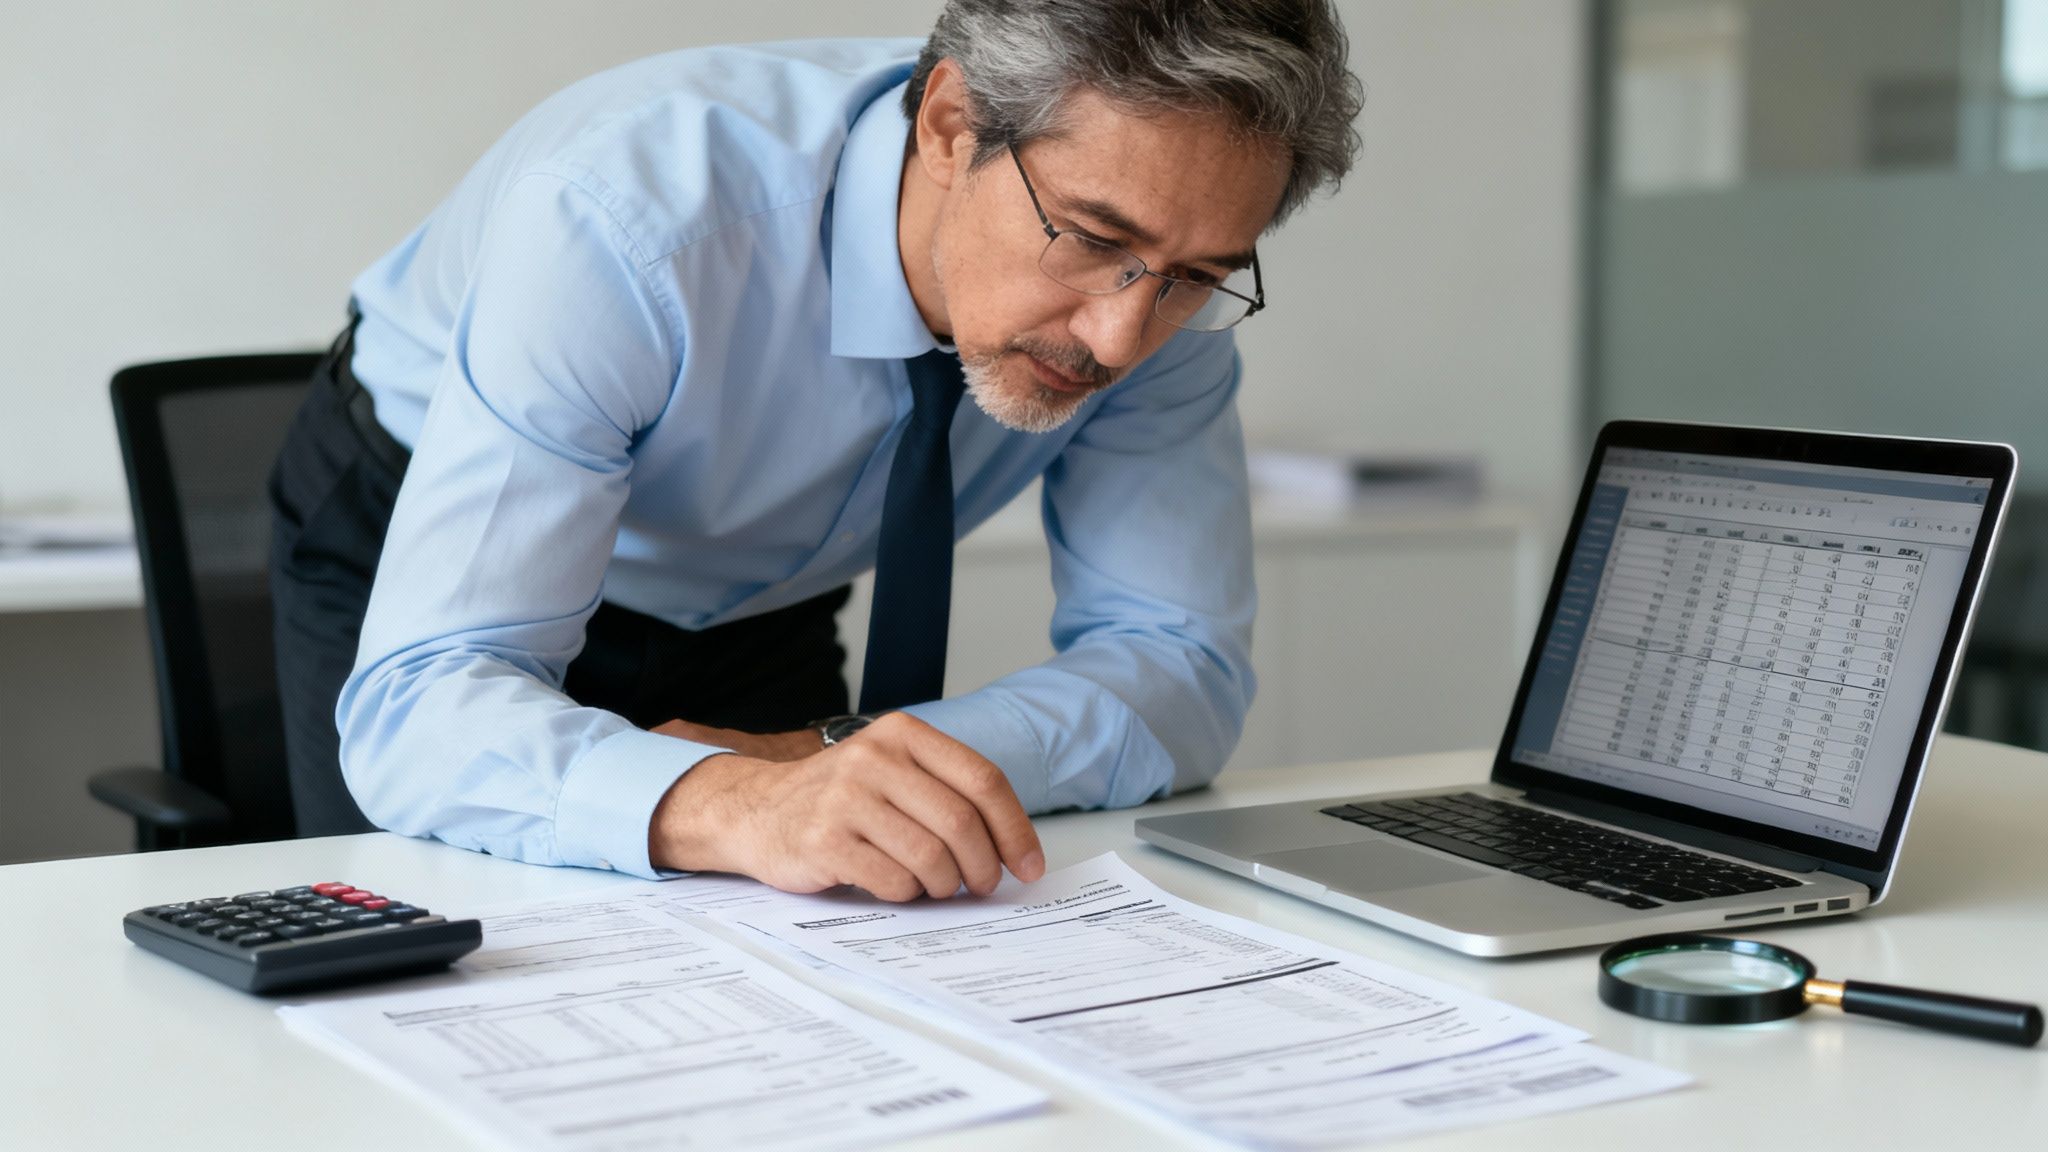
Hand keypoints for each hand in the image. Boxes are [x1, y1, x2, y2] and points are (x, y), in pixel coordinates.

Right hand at [647, 712, 1045, 900]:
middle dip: (984, 866)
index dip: (1015, 829)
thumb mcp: (893, 770)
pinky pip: (893, 881)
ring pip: (931, 857)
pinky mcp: (824, 839)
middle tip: (983, 886)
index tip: (1029, 865)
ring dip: (944, 885)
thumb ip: (946, 792)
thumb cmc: (841, 798)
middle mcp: (874, 757)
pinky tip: (894, 885)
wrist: (756, 809)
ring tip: (936, 887)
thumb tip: (1013, 848)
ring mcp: (846, 797)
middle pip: (961, 823)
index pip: (983, 780)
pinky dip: (905, 893)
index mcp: (903, 734)